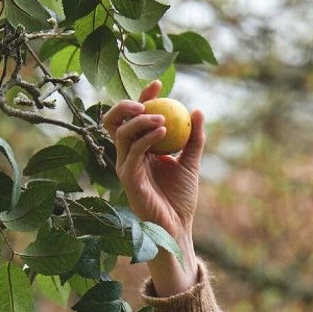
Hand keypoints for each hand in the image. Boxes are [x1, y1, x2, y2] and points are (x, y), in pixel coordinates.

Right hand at [100, 78, 204, 250]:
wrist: (177, 226)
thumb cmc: (181, 198)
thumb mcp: (191, 162)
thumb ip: (194, 138)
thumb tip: (198, 110)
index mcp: (140, 148)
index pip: (135, 117)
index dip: (143, 98)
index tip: (158, 85)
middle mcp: (128, 154)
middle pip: (115, 121)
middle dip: (126, 104)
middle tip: (147, 101)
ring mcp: (125, 165)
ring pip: (121, 132)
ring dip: (141, 120)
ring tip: (163, 119)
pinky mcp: (127, 178)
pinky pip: (133, 151)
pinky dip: (147, 138)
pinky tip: (164, 132)